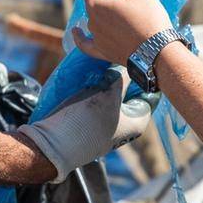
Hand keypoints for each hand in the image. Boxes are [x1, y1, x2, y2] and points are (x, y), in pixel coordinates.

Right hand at [15, 66, 152, 180]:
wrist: (52, 145)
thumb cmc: (85, 121)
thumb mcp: (108, 96)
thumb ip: (122, 78)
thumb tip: (128, 64)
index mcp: (138, 123)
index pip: (150, 93)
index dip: (143, 75)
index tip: (135, 58)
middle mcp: (126, 127)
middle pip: (130, 94)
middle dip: (122, 76)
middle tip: (114, 58)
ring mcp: (108, 127)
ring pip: (112, 97)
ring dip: (106, 82)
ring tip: (98, 65)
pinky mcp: (90, 126)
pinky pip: (98, 103)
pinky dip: (94, 90)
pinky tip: (87, 77)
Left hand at [74, 0, 174, 65]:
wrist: (158, 52)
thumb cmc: (149, 18)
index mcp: (97, 3)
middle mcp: (92, 20)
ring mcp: (96, 37)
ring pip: (92, 17)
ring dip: (98, 8)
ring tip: (114, 6)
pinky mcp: (102, 52)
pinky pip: (86, 43)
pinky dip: (80, 36)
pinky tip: (76, 31)